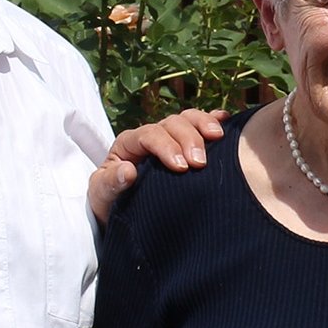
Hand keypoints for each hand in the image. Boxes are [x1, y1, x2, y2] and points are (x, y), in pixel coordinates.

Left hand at [89, 109, 227, 224]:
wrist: (119, 208)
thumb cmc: (109, 199)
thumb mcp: (102, 193)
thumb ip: (111, 182)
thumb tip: (128, 171)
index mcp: (129, 143)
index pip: (149, 134)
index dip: (166, 146)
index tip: (181, 167)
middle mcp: (151, 135)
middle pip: (173, 123)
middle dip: (189, 139)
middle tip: (199, 163)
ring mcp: (169, 138)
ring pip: (188, 119)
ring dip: (204, 125)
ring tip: (219, 138)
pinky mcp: (184, 147)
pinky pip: (200, 126)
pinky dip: (213, 120)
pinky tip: (226, 120)